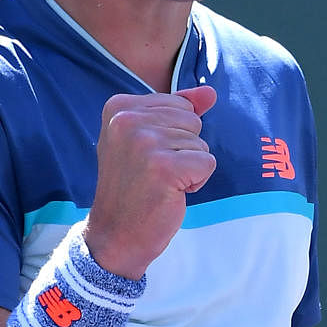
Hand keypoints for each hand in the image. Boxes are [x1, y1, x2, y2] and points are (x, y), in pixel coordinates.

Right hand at [83, 85, 216, 278]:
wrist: (116, 234)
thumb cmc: (135, 186)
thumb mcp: (149, 139)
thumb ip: (179, 111)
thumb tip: (210, 92)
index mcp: (119, 107)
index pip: (180, 104)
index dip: (174, 134)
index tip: (146, 157)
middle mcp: (127, 119)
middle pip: (193, 121)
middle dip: (184, 150)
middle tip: (155, 173)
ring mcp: (144, 142)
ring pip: (201, 143)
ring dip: (188, 168)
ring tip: (160, 183)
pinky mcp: (163, 167)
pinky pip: (207, 163)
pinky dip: (196, 182)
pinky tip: (171, 193)